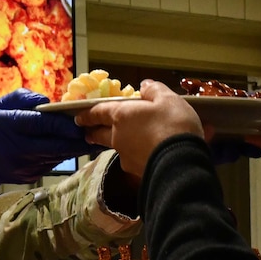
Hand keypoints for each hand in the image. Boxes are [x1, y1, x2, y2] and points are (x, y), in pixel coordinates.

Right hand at [0, 89, 88, 193]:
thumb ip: (23, 98)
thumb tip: (47, 102)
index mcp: (9, 126)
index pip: (42, 125)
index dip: (64, 124)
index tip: (82, 120)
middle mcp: (18, 149)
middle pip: (55, 145)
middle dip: (77, 139)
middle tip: (96, 131)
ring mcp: (24, 166)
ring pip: (57, 156)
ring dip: (75, 148)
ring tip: (92, 139)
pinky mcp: (30, 176)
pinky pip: (51, 164)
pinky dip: (63, 155)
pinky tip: (74, 148)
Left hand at [75, 81, 202, 178]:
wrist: (181, 164)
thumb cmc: (173, 125)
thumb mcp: (168, 99)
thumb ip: (154, 90)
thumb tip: (144, 86)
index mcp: (121, 116)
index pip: (98, 113)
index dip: (88, 114)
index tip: (78, 118)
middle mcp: (118, 138)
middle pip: (100, 135)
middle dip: (93, 133)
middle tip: (88, 134)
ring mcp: (127, 158)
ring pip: (118, 149)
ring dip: (118, 145)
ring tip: (126, 143)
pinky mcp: (137, 173)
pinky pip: (134, 161)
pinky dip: (138, 156)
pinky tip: (147, 155)